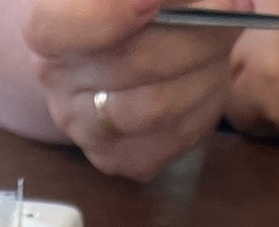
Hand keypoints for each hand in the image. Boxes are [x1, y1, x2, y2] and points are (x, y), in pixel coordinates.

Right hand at [26, 0, 236, 180]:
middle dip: (198, 31)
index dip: (111, 14)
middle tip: (231, 7)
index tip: (154, 1)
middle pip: (135, 62)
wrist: (109, 49)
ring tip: (222, 38)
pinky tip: (207, 77)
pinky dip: (204, 104)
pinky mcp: (118, 158)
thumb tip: (216, 1)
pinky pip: (172, 139)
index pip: (64, 28)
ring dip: (206, 68)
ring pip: (158, 106)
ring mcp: (84, 128)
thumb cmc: (125, 9)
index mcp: (47, 29)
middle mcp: (56, 81)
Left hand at [226, 0, 278, 145]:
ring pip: (228, 77)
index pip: (223, 6)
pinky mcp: (267, 80)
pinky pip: (237, 110)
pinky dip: (261, 120)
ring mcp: (264, 39)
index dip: (237, 27)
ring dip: (254, 95)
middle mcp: (270, 0)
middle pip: (224, 42)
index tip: (262, 45)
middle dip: (250, 65)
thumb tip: (226, 15)